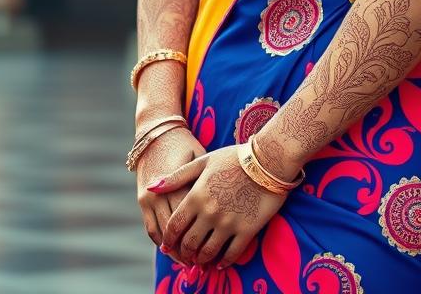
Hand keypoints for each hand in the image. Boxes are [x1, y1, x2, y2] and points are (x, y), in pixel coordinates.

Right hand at [136, 126, 206, 256]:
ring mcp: (148, 198)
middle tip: (202, 262)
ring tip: (187, 262)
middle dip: (187, 247)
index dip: (201, 233)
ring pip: (160, 233)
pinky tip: (172, 250)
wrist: (157, 134)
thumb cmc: (185, 145)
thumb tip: (221, 206)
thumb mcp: (199, 158)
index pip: (189, 216)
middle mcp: (159, 193)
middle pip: (174, 229)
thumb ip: (205, 183)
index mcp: (176, 183)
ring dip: (172, 250)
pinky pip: (150, 228)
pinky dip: (160, 241)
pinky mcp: (142, 201)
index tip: (214, 246)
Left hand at [153, 144, 288, 268]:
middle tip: (185, 256)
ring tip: (200, 260)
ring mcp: (228, 223)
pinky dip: (223, 262)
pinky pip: (231, 254)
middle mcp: (209, 213)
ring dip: (201, 260)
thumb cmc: (235, 157)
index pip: (175, 226)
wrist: (269, 160)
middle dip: (184, 253)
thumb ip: (177, 176)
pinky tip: (220, 262)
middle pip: (189, 243)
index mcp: (196, 196)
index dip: (169, 239)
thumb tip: (151, 187)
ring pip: (208, 252)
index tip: (169, 245)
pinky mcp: (246, 230)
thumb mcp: (204, 161)